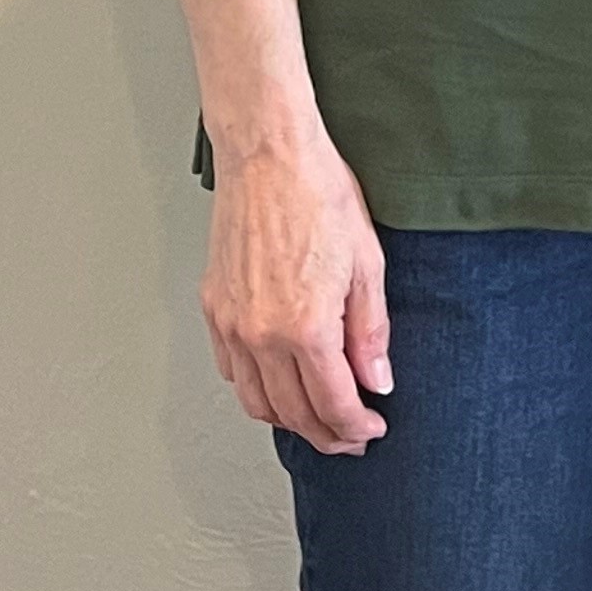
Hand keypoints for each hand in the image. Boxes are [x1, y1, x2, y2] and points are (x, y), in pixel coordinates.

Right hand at [202, 128, 389, 452]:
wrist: (268, 154)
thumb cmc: (319, 194)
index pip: (332, 405)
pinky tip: (279, 382)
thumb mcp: (367, 262)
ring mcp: (232, 324)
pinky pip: (232, 370)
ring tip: (317, 416)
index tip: (371, 431)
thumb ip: (370, 331)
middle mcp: (261, 334)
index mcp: (305, 327)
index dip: (356, 428)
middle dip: (326, 434)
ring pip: (256, 401)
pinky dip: (256, 389)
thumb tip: (377, 380)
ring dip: (289, 419)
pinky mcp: (214, 307)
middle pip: (293, 413)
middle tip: (350, 435)